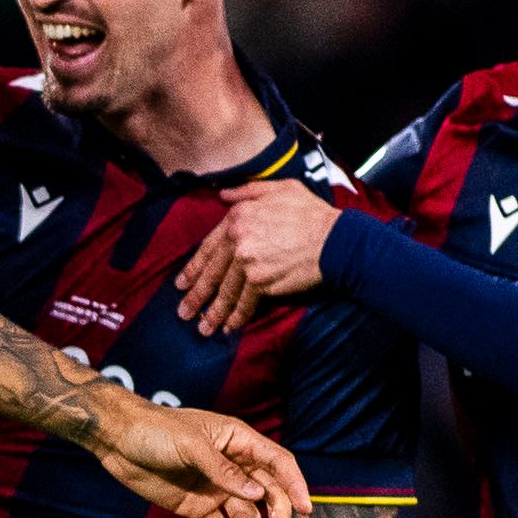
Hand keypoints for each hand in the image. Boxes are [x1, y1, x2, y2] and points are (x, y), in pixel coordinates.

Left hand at [90, 390, 307, 517]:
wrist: (118, 441)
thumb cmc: (156, 431)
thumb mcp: (191, 446)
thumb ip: (222, 471)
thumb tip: (256, 496)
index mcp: (239, 441)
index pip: (278, 463)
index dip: (295, 485)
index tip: (305, 509)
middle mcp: (234, 467)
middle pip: (268, 496)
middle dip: (275, 517)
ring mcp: (217, 489)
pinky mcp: (198, 508)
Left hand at [179, 179, 344, 335]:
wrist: (335, 239)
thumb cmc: (312, 213)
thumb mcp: (281, 189)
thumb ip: (248, 190)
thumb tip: (223, 194)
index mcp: (238, 216)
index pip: (209, 246)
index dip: (194, 267)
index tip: (182, 283)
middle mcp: (237, 238)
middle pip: (211, 271)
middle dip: (195, 295)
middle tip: (183, 312)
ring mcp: (247, 260)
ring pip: (224, 290)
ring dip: (212, 313)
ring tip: (203, 329)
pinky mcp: (260, 281)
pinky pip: (244, 302)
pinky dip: (236, 317)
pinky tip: (229, 328)